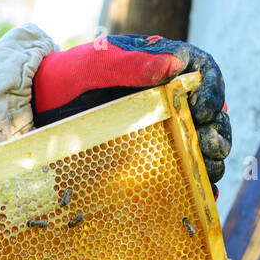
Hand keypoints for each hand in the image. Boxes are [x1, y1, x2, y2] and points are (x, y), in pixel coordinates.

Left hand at [32, 35, 230, 186]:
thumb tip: (177, 64)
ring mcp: (165, 134)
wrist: (43, 108)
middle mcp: (173, 104)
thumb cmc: (72, 78)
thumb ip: (134, 63)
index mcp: (166, 72)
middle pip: (212, 118)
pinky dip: (197, 185)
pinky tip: (203, 195)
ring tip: (207, 174)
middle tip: (208, 148)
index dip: (213, 93)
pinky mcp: (154, 161)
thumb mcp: (99, 64)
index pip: (205, 78)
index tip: (203, 110)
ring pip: (203, 148)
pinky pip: (184, 175)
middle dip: (216, 134)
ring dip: (210, 162)